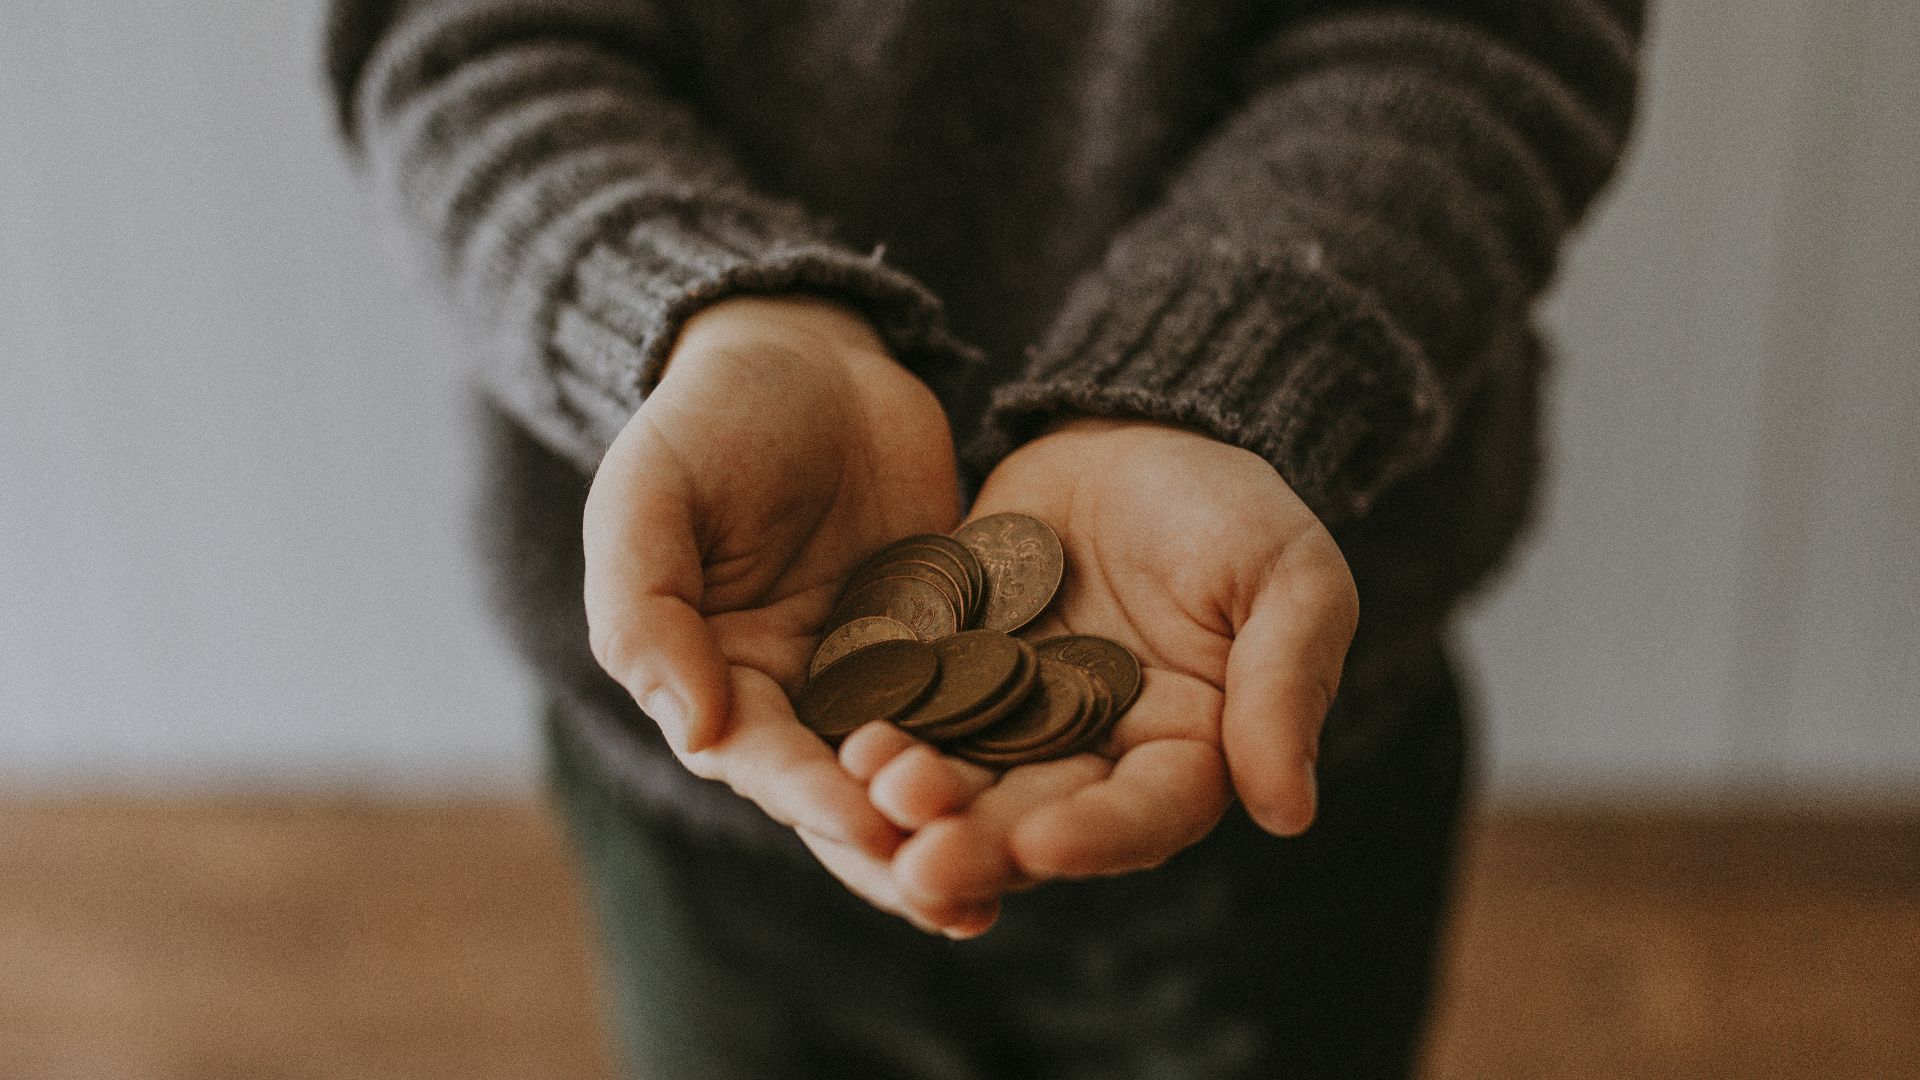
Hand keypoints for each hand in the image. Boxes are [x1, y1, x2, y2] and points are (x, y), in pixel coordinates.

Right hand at [582, 295, 975, 924]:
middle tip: (958, 897)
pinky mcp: (951, 643)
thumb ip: (648, 609)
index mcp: (714, 680)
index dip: (812, 796)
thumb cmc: (708, 418)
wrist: (806, 352)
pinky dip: (1013, 752)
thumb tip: (697, 731)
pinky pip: (982, 706)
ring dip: (961, 826)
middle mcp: (798, 699)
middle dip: (898, 848)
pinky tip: (1068, 789)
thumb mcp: (649, 494)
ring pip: (921, 771)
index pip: (763, 760)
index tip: (869, 823)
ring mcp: (880, 676)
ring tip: (1015, 879)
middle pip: (846, 796)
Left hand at [864, 417, 1358, 921]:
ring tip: (874, 793)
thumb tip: (1288, 813)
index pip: (1145, 814)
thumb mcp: (1289, 578)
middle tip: (921, 863)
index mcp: (1186, 753)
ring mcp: (1011, 719)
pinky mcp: (946, 673)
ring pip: (963, 780)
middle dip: (981, 843)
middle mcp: (1092, 757)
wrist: (1131, 431)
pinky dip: (879, 729)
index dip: (1096, 837)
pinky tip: (842, 739)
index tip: (1041, 844)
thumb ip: (1284, 686)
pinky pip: (909, 710)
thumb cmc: (1231, 506)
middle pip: (1037, 819)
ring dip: (918, 801)